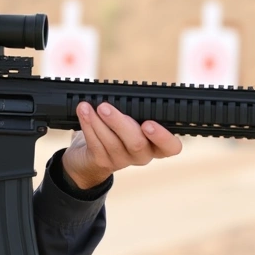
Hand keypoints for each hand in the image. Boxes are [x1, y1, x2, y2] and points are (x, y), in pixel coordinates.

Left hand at [61, 101, 182, 189]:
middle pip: (137, 143)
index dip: (163, 137)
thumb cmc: (115, 131)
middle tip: (105, 107)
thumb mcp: (130, 120)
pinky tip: (83, 112)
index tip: (148, 124)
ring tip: (87, 107)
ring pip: (112, 143)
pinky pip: (96, 144)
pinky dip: (88, 125)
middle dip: (119, 123)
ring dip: (98, 121)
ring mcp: (122, 161)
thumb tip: (123, 92)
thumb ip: (134, 111)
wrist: (89, 157)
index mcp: (156, 144)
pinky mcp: (102, 162)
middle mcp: (142, 155)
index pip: (171, 147)